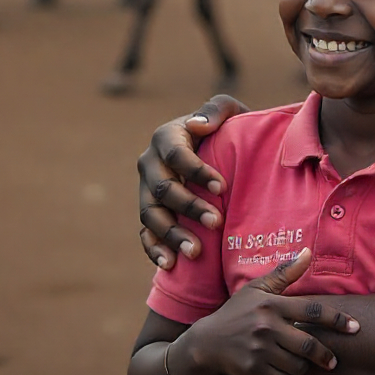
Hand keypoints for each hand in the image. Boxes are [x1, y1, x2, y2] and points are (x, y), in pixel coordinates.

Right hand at [139, 93, 248, 267]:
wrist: (224, 151)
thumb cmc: (228, 128)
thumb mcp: (229, 111)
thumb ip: (216, 110)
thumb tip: (197, 125)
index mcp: (166, 136)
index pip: (176, 154)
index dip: (197, 171)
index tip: (222, 187)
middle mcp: (150, 163)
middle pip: (162, 189)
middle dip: (188, 207)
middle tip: (216, 222)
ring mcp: (146, 190)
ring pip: (150, 215)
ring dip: (171, 234)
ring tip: (195, 252)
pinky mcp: (150, 213)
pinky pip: (145, 234)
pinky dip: (154, 249)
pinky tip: (170, 264)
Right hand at [174, 248, 359, 374]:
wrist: (206, 342)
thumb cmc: (237, 311)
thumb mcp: (258, 288)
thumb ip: (285, 273)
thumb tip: (308, 252)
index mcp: (273, 304)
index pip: (313, 310)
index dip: (337, 319)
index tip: (355, 327)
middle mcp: (267, 327)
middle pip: (309, 345)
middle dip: (326, 355)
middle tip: (334, 360)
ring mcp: (260, 350)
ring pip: (298, 365)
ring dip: (305, 367)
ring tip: (304, 362)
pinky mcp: (253, 370)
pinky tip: (287, 370)